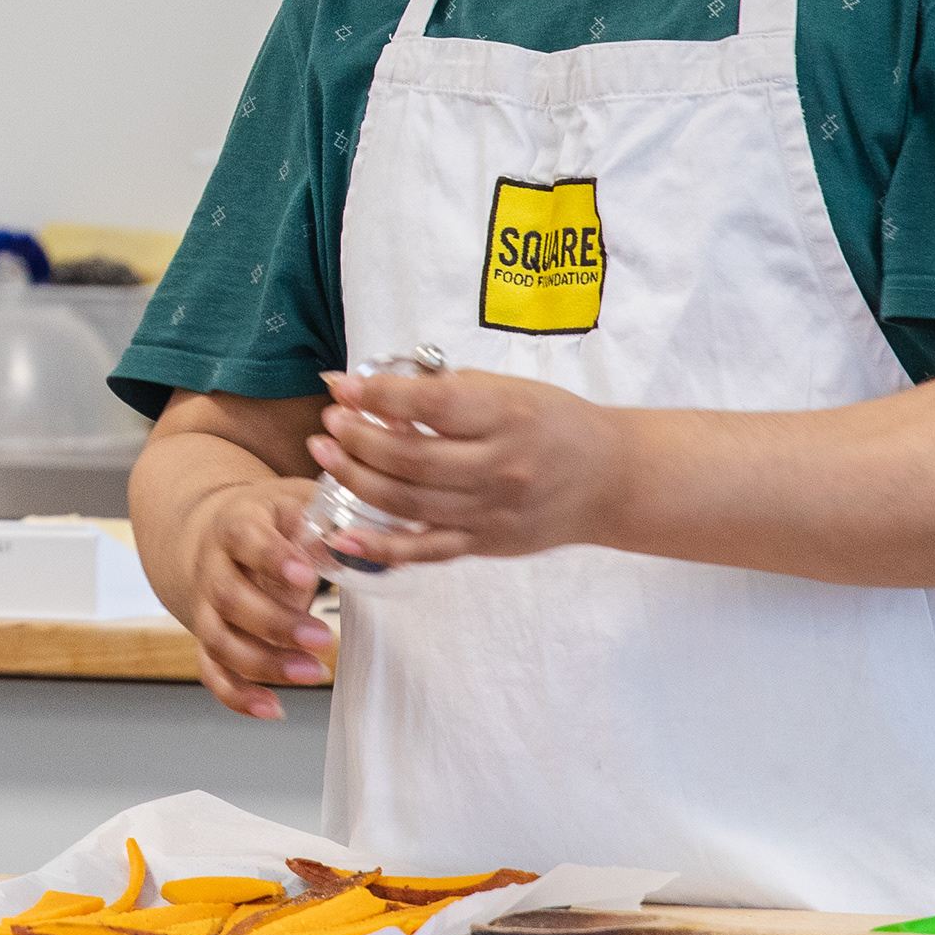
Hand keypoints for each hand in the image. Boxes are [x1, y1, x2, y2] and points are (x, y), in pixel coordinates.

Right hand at [181, 479, 333, 718]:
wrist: (223, 532)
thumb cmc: (275, 519)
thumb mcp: (301, 504)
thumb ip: (336, 524)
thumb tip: (388, 547)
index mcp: (236, 524)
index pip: (245, 538)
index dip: (272, 557)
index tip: (308, 574)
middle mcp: (213, 567)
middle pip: (229, 597)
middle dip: (276, 623)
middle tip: (324, 638)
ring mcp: (205, 607)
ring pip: (218, 640)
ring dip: (264, 663)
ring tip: (314, 673)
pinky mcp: (208, 640)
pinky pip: (213, 672)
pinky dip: (238, 696)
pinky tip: (275, 709)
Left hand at [310, 364, 624, 565]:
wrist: (609, 480)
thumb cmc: (555, 423)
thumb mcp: (510, 390)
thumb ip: (450, 390)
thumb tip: (379, 387)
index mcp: (507, 416)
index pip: (432, 404)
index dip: (379, 395)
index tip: (344, 385)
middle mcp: (498, 466)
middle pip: (410, 457)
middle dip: (357, 437)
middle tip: (330, 421)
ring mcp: (489, 511)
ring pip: (407, 501)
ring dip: (355, 477)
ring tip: (325, 455)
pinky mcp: (483, 544)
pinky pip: (423, 550)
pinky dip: (379, 545)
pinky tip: (342, 531)